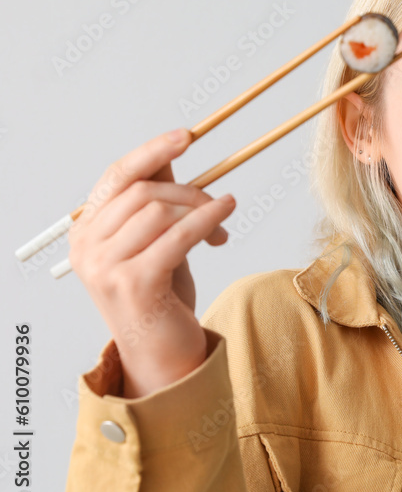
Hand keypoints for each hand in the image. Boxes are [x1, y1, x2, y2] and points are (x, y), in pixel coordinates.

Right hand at [68, 128, 236, 397]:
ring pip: (160, 211)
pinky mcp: (133, 284)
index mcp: (86, 232)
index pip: (116, 176)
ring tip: (222, 230)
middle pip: (143, 191)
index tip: (187, 136)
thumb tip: (169, 155)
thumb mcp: (157, 242)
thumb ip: (155, 204)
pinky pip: (177, 236)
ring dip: (202, 212)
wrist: (164, 356)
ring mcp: (105, 267)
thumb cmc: (162, 297)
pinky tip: (225, 218)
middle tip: (221, 204)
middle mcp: (87, 247)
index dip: (151, 152)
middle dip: (190, 191)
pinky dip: (206, 220)